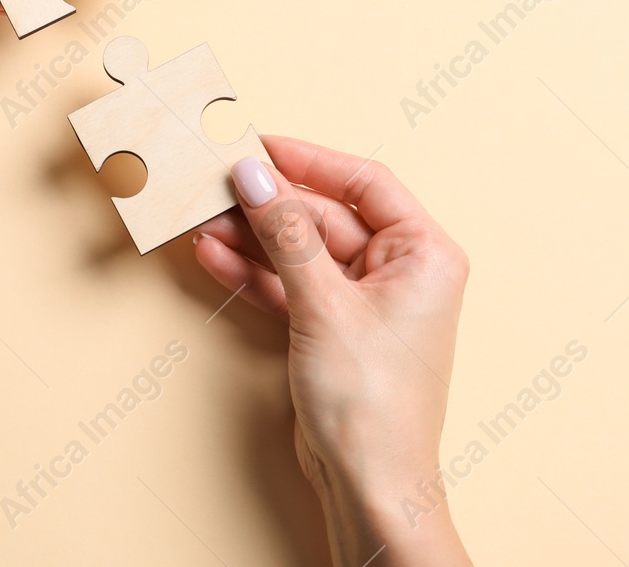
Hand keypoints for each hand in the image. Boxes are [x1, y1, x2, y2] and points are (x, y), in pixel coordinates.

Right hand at [194, 136, 472, 566]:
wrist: (368, 482)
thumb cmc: (373, 402)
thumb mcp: (324, 304)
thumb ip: (287, 235)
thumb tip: (256, 178)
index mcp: (424, 253)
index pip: (366, 182)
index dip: (310, 160)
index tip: (260, 146)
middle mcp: (400, 271)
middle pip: (326, 216)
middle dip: (270, 205)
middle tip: (217, 185)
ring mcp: (364, 301)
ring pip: (300, 251)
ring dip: (253, 238)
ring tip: (204, 219)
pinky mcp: (332, 328)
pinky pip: (290, 284)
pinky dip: (255, 272)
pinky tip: (216, 255)